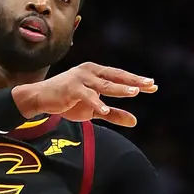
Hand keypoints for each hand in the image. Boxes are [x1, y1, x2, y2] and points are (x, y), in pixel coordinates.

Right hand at [13, 62, 156, 126]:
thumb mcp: (94, 109)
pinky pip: (86, 96)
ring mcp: (80, 78)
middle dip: (134, 81)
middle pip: (116, 76)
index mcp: (97, 72)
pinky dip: (96, 103)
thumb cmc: (68, 101)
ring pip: (104, 84)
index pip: (120, 76)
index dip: (136, 81)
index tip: (153, 86)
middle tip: (150, 84)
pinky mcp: (71, 89)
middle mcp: (90, 71)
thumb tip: (135, 121)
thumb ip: (114, 114)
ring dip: (119, 89)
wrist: (41, 98)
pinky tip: (104, 110)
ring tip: (134, 93)